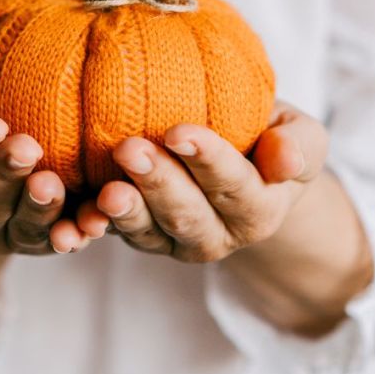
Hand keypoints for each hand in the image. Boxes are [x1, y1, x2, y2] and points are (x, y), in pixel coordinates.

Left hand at [74, 102, 328, 261]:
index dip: (208, 161)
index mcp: (259, 210)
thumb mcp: (300, 135)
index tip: (180, 131)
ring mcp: (176, 242)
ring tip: (104, 190)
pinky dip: (91, 228)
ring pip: (148, 232)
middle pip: (186, 214)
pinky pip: (115, 235)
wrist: (246, 166)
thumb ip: (299, 147)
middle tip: (129, 148)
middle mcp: (218, 235)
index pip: (235, 186)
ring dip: (124, 212)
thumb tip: (287, 160)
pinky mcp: (142, 237)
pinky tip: (74, 216)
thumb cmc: (270, 137)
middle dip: (157, 183)